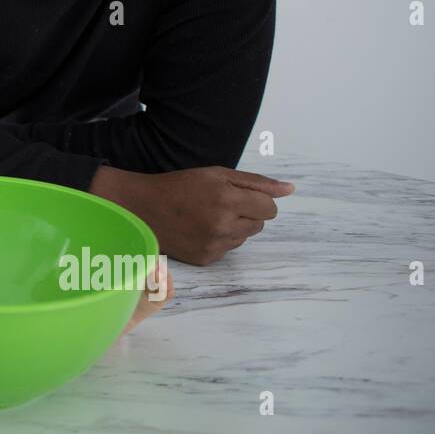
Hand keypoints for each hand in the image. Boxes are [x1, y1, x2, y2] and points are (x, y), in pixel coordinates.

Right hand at [90, 165, 294, 265]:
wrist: (144, 208)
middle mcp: (223, 225)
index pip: (269, 208)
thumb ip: (256, 182)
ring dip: (235, 226)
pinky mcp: (206, 259)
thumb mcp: (217, 174)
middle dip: (247, 213)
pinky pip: (228, 249)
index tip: (238, 195)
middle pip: (260, 224)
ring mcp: (214, 245)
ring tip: (208, 216)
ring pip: (245, 237)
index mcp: (227, 200)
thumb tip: (290, 190)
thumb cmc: (181, 186)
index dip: (257, 199)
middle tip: (220, 204)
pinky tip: (200, 229)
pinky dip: (220, 239)